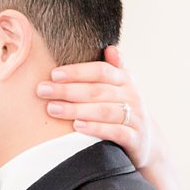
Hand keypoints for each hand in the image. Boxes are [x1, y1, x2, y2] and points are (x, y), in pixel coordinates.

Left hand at [38, 46, 161, 169]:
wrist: (147, 141)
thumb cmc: (123, 109)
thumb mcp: (121, 88)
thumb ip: (113, 69)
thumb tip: (110, 48)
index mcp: (125, 80)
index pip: (101, 71)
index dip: (77, 72)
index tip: (53, 74)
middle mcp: (131, 96)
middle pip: (98, 90)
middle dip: (68, 90)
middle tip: (42, 91)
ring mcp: (134, 118)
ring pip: (104, 111)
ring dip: (76, 109)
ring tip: (52, 108)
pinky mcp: (135, 139)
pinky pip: (115, 132)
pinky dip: (96, 129)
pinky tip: (77, 126)